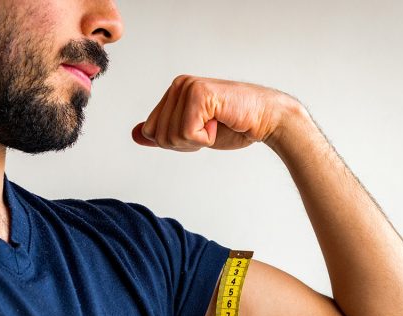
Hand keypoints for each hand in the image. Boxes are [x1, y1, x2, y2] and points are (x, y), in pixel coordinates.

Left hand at [131, 75, 300, 151]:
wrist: (266, 120)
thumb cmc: (234, 125)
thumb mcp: (192, 134)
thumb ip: (164, 133)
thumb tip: (135, 134)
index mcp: (174, 93)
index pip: (151, 130)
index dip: (175, 142)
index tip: (200, 132)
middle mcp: (178, 85)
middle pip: (157, 135)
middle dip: (183, 143)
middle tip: (209, 129)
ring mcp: (187, 87)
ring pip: (170, 135)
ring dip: (196, 141)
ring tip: (216, 124)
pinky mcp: (198, 94)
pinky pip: (186, 133)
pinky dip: (204, 138)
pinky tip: (219, 122)